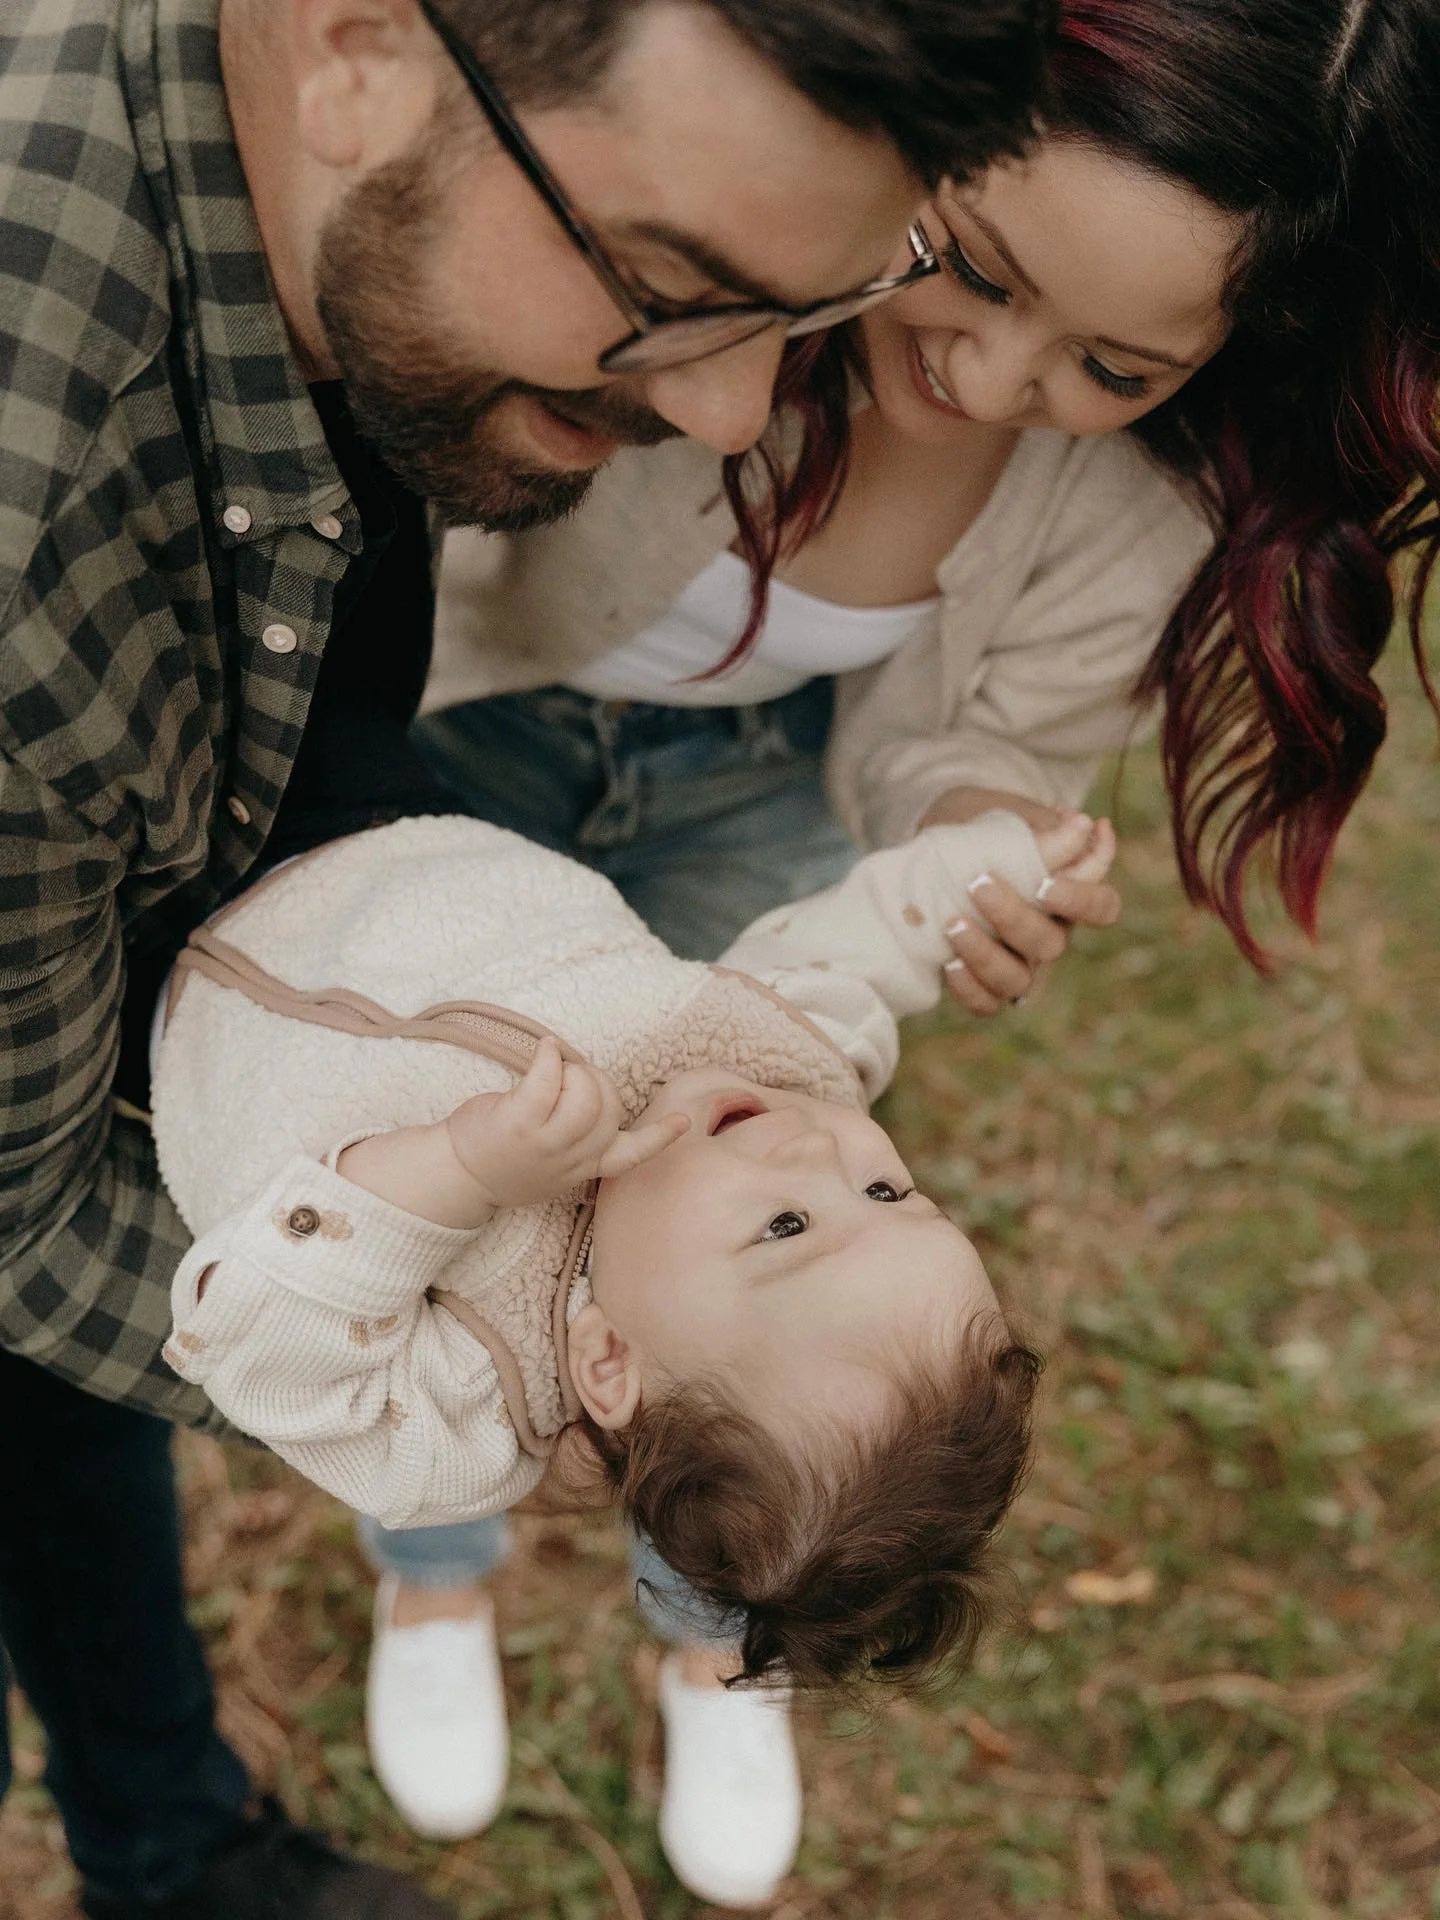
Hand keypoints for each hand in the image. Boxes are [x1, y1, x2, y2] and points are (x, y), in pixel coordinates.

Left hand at [443, 1037, 688, 1209]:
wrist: (456, 1176)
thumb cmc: (504, 1160)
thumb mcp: (552, 1165)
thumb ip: (581, 1141)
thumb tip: (596, 1097)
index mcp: (584, 1168)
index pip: (629, 1158)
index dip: (660, 1139)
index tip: (683, 1122)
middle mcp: (570, 1160)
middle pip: (609, 1109)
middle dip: (596, 1082)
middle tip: (568, 1079)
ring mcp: (546, 1144)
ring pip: (586, 1095)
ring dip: (573, 1070)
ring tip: (552, 1070)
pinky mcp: (519, 1124)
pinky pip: (548, 1078)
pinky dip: (548, 1055)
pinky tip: (542, 1048)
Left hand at [940, 803, 1121, 1017]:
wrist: (930, 852)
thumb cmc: (979, 832)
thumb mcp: (1008, 823)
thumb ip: (1043, 832)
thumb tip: (1079, 824)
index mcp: (1066, 895)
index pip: (1102, 908)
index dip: (1082, 901)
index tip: (1045, 882)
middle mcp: (1049, 935)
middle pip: (1052, 944)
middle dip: (1014, 916)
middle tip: (977, 883)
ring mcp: (1018, 964)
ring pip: (1018, 980)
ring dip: (986, 954)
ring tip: (952, 923)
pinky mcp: (983, 984)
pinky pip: (986, 1004)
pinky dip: (969, 989)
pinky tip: (948, 963)